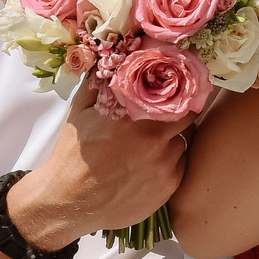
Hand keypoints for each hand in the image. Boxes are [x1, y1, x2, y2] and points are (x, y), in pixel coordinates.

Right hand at [6, 75, 192, 246]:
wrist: (68, 202)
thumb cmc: (72, 156)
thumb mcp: (80, 111)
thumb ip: (101, 82)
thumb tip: (116, 56)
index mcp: (134, 114)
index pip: (178, 91)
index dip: (185, 85)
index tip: (189, 82)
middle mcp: (153, 138)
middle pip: (189, 115)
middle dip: (184, 110)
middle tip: (175, 110)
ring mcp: (163, 164)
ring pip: (184, 140)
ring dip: (174, 137)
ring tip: (153, 141)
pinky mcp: (168, 186)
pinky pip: (181, 164)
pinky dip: (171, 160)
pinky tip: (151, 162)